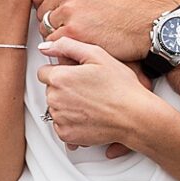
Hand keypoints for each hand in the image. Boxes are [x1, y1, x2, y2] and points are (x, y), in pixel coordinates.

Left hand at [32, 0, 167, 62]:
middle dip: (50, 17)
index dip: (46, 0)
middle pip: (40, 8)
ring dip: (56, 33)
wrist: (153, 23)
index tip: (56, 8)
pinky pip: (54, 42)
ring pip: (45, 26)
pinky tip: (77, 45)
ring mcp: (69, 12)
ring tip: (74, 36)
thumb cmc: (137, 0)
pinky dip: (62, 46)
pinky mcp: (74, 33)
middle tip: (65, 24)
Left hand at [36, 35, 162, 148]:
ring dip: (68, 105)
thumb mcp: (98, 55)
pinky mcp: (66, 134)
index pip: (44, 72)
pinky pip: (61, 125)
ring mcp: (60, 118)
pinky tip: (89, 116)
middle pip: (50, 90)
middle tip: (88, 89)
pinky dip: (72, 122)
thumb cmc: (121, 88)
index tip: (76, 76)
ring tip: (91, 103)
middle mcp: (55, 99)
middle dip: (64, 89)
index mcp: (60, 78)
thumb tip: (46, 46)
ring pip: (55, 108)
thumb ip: (67, 46)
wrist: (135, 117)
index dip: (61, 71)